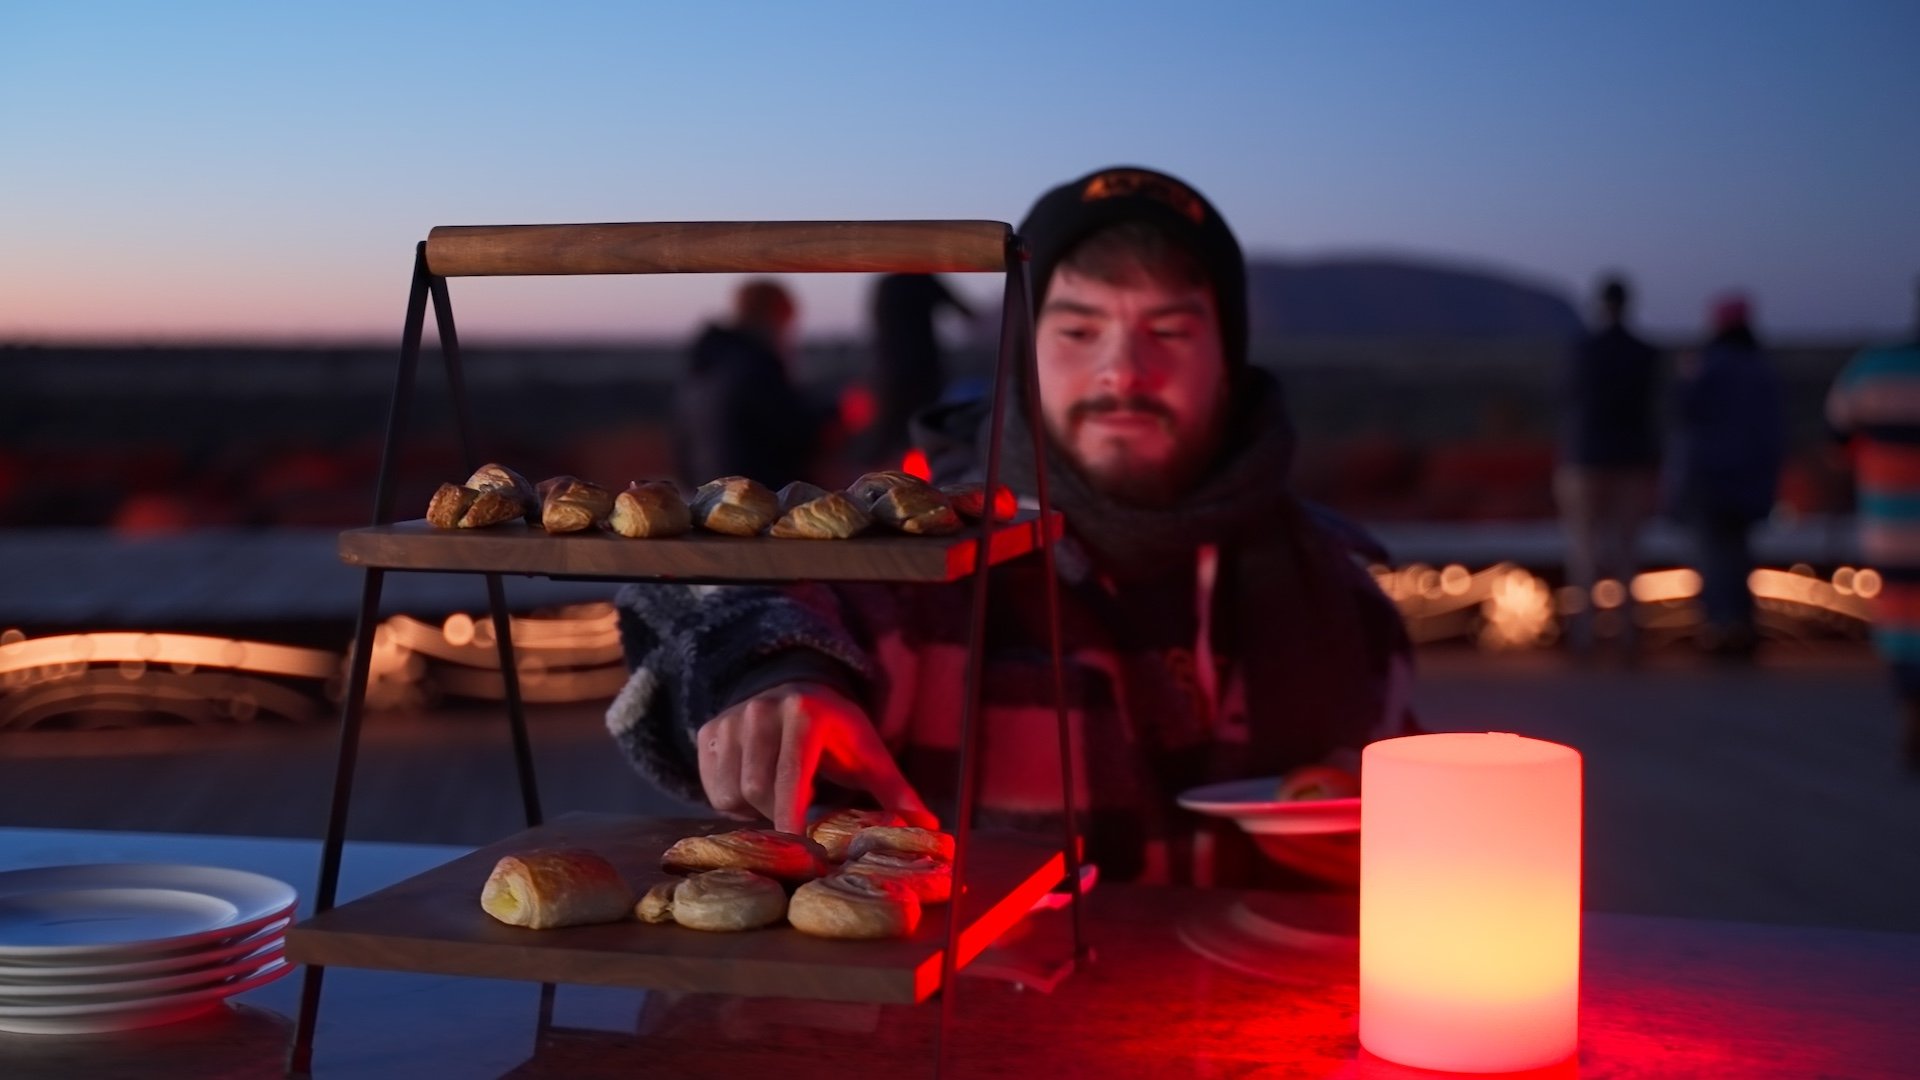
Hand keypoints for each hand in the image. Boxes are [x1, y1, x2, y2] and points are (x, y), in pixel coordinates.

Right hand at [695, 682, 935, 834]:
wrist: (797, 688)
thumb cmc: (838, 731)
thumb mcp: (869, 754)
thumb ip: (896, 791)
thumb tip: (928, 829)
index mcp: (804, 715)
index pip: (790, 775)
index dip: (791, 817)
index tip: (798, 847)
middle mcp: (761, 711)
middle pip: (756, 790)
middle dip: (776, 815)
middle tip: (797, 816)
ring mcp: (730, 719)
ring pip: (730, 793)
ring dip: (753, 810)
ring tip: (778, 797)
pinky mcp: (708, 731)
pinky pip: (712, 788)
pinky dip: (731, 801)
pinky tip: (755, 787)